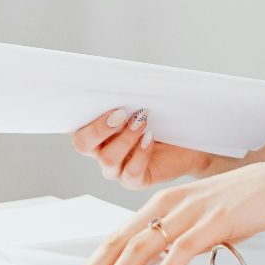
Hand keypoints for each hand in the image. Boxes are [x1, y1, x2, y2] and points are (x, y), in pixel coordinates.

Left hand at [51, 158, 264, 264]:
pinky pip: (184, 247)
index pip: (117, 238)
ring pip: (143, 246)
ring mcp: (193, 212)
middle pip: (120, 243)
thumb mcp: (201, 218)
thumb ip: (175, 237)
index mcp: (164, 203)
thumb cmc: (247, 201)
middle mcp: (171, 204)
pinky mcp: (217, 221)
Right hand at [71, 106, 220, 188]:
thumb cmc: (162, 120)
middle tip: (121, 113)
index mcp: (97, 132)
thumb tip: (122, 83)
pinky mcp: (135, 181)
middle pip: (82, 145)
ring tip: (142, 122)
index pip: (76, 128)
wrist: (189, 144)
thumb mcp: (144, 104)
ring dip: (125, 139)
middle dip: (98, 129)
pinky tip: (150, 138)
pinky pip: (130, 174)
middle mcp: (101, 152)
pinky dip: (140, 154)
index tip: (101, 101)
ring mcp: (117, 169)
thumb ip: (129, 98)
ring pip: (108, 161)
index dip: (82, 118)